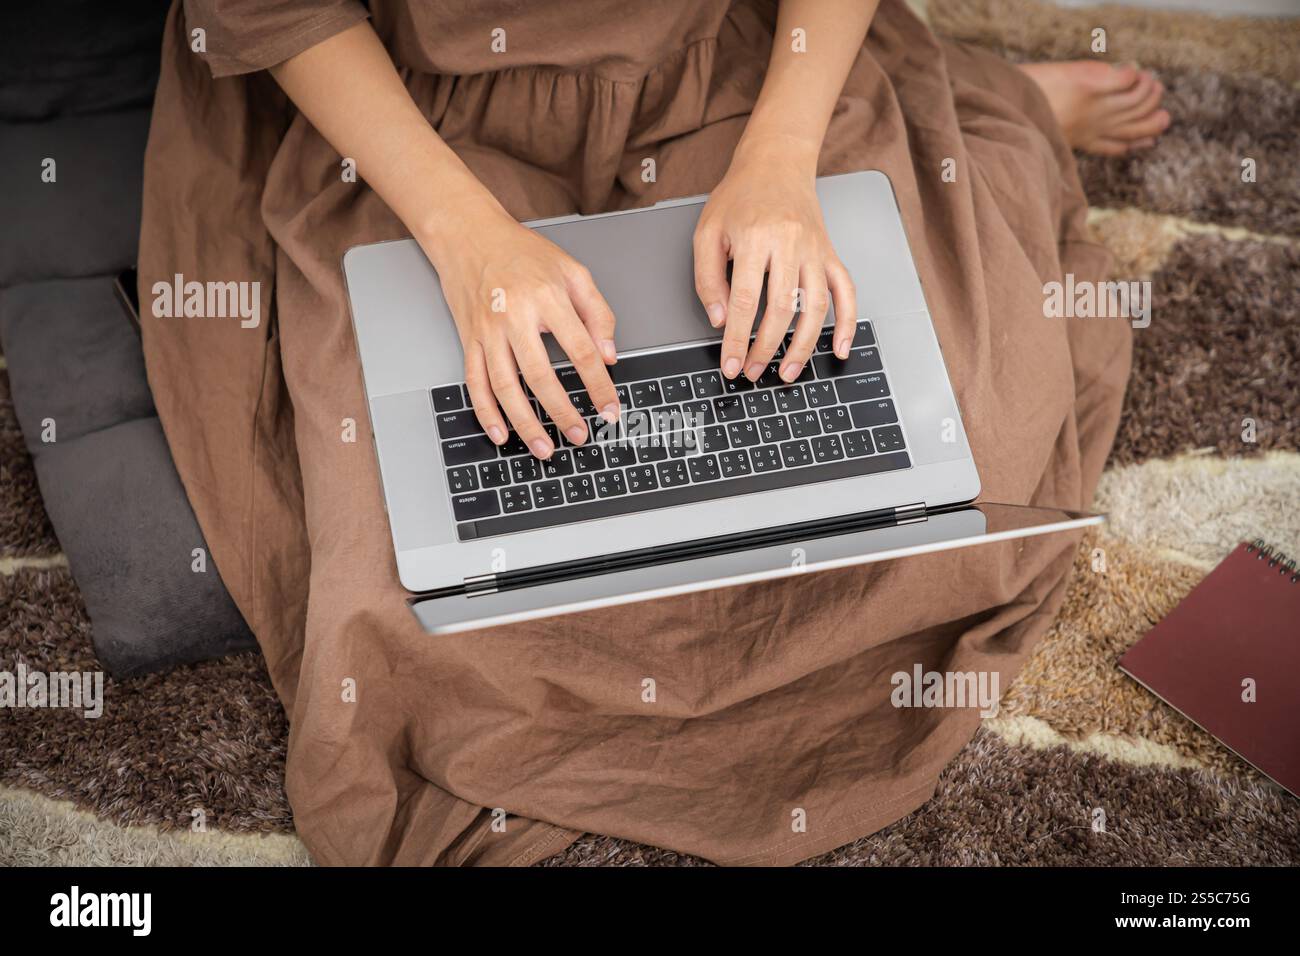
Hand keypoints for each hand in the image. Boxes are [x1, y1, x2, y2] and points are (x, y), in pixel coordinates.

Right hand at [423, 209, 620, 459]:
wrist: (469, 235)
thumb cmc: (522, 252)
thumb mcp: (572, 271)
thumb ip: (598, 312)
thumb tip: (609, 355)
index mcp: (547, 297)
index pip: (581, 350)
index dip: (598, 385)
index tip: (610, 408)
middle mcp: (514, 316)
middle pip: (540, 375)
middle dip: (562, 412)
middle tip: (580, 435)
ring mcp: (487, 330)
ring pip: (505, 387)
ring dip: (525, 423)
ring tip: (544, 448)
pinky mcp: (468, 339)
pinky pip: (474, 382)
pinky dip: (486, 412)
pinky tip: (501, 433)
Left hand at [693, 139, 856, 383]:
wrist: (776, 163)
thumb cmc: (740, 197)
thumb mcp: (708, 231)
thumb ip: (707, 277)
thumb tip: (718, 319)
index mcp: (756, 236)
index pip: (745, 299)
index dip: (737, 338)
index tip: (731, 363)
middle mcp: (790, 243)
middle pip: (782, 308)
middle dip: (766, 347)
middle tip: (753, 372)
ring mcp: (815, 249)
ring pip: (816, 306)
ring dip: (804, 346)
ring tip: (788, 372)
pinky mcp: (830, 253)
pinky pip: (846, 291)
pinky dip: (848, 322)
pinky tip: (841, 348)